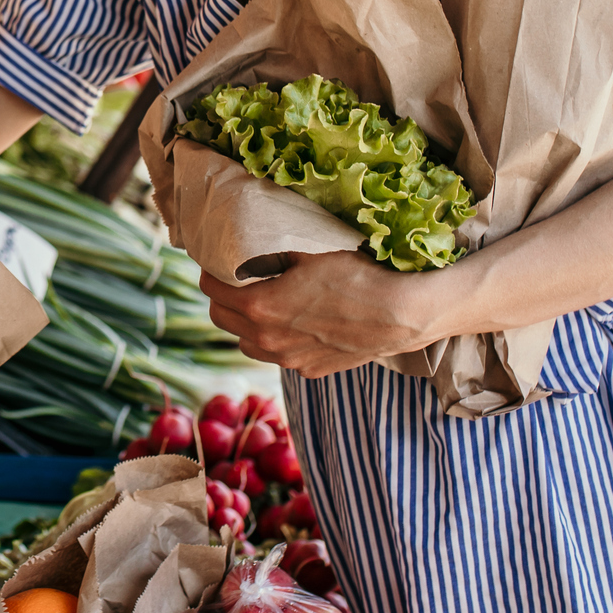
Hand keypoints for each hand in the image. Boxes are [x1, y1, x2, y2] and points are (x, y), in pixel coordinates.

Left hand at [198, 252, 452, 378]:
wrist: (402, 313)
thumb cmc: (356, 274)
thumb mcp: (307, 252)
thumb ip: (270, 252)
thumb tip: (247, 242)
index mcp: (259, 307)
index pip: (212, 290)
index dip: (210, 272)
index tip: (216, 262)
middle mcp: (268, 340)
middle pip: (221, 319)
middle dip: (221, 298)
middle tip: (233, 281)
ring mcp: (290, 360)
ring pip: (247, 343)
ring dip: (245, 324)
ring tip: (260, 303)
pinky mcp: (311, 370)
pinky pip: (279, 356)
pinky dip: (275, 340)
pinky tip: (293, 323)